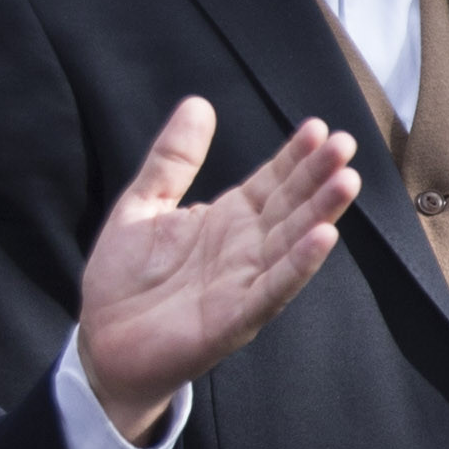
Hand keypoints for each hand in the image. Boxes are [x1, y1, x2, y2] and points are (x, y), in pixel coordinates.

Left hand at [76, 100, 363, 442]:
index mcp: (228, 219)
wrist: (102, 344)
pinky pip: (273, 289)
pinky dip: (299, 265)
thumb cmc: (124, 281)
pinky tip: (323, 238)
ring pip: (292, 243)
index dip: (295, 156)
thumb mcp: (142, 205)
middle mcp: (246, 249)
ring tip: (346, 181)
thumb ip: (172, 159)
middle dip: (318, 176)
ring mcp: (245, 284)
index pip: (272, 181)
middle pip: (291, 206)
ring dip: (321, 213)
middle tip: (344, 144)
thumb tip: (200, 104)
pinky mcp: (235, 319)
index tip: (318, 127)